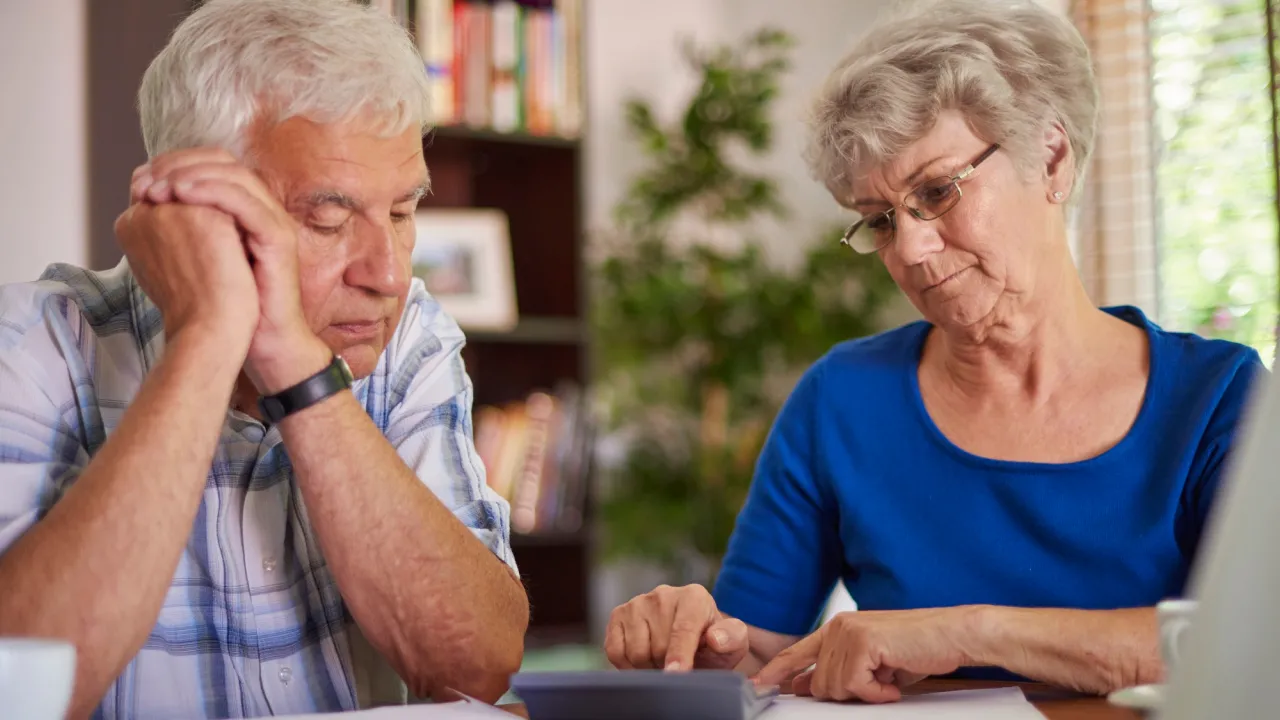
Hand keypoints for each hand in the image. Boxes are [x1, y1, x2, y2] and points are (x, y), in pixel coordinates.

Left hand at [134, 149, 326, 392]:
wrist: (262, 341)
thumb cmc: (233, 308)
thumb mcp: (199, 257)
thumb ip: (181, 229)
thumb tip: (145, 207)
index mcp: (246, 211)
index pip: (213, 166)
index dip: (177, 164)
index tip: (142, 180)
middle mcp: (264, 210)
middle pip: (224, 162)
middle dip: (180, 164)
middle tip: (149, 180)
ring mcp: (274, 222)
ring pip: (234, 176)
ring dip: (191, 174)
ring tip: (161, 187)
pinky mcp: (279, 238)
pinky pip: (244, 202)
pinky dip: (210, 192)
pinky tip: (182, 196)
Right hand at [604, 584, 748, 671]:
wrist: (691, 642)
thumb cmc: (712, 645)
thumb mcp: (732, 644)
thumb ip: (732, 638)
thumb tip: (715, 638)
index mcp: (694, 596)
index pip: (683, 629)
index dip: (679, 654)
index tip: (676, 673)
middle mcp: (663, 594)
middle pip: (658, 646)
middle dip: (668, 665)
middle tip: (679, 665)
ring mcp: (637, 603)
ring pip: (636, 652)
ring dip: (649, 666)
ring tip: (663, 660)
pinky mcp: (617, 615)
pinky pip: (615, 651)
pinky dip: (628, 665)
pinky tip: (645, 659)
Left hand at [753, 608, 980, 702]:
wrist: (953, 634)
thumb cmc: (918, 649)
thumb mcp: (873, 665)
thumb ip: (839, 671)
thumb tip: (805, 687)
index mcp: (837, 629)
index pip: (797, 653)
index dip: (776, 671)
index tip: (758, 686)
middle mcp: (837, 627)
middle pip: (819, 684)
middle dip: (848, 695)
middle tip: (878, 686)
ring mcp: (848, 632)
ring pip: (834, 687)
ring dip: (866, 693)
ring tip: (889, 679)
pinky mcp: (862, 642)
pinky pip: (855, 686)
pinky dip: (877, 693)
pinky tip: (893, 682)